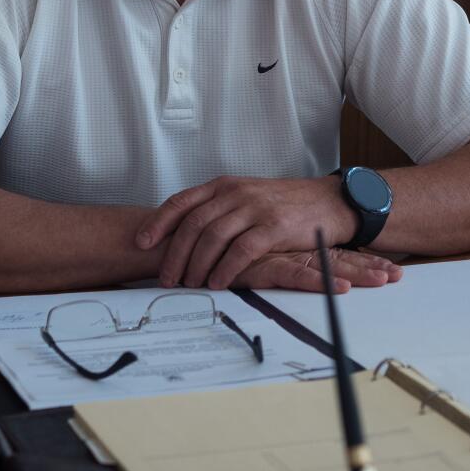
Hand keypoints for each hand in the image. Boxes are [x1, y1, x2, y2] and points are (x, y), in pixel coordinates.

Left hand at [137, 175, 360, 289]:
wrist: (328, 201)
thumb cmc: (284, 204)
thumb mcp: (246, 198)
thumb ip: (218, 210)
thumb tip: (184, 235)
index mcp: (224, 185)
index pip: (181, 202)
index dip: (158, 223)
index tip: (141, 243)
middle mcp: (235, 193)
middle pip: (193, 224)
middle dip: (174, 254)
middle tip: (167, 279)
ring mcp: (255, 208)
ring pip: (213, 237)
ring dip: (196, 265)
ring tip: (190, 285)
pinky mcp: (274, 226)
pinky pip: (241, 250)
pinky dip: (225, 269)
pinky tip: (218, 282)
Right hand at [229, 247, 401, 293]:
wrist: (191, 243)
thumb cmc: (220, 252)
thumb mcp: (255, 258)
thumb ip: (275, 261)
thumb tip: (299, 270)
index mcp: (293, 244)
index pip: (334, 252)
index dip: (362, 259)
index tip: (391, 269)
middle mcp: (291, 247)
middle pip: (338, 257)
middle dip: (369, 266)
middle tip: (399, 275)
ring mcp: (281, 253)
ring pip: (327, 264)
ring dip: (357, 273)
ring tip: (383, 280)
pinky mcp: (266, 264)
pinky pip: (298, 275)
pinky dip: (322, 283)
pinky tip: (342, 288)